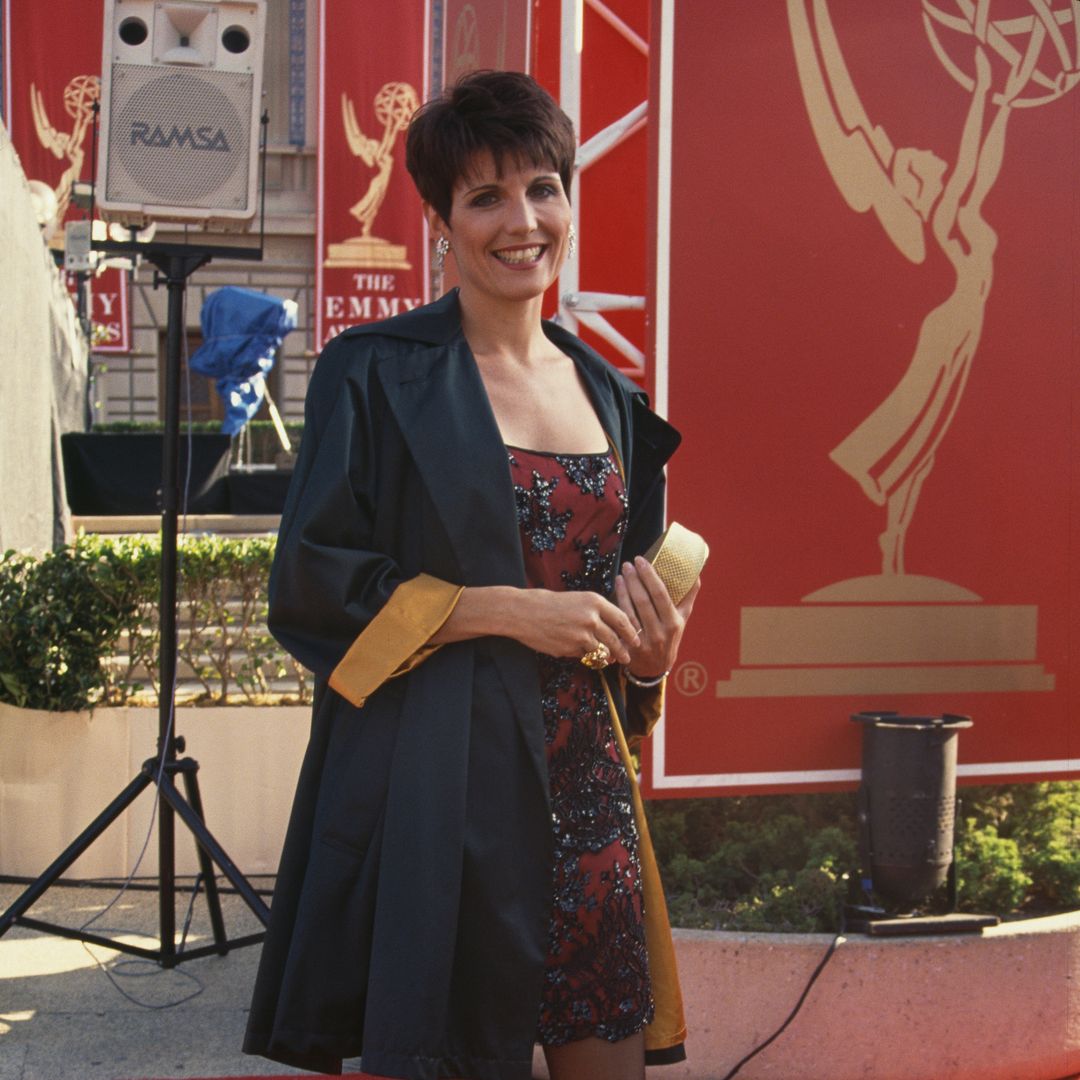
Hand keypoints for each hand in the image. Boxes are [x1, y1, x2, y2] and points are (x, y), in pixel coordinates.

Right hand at [509, 588, 639, 665]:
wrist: (523, 612)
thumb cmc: (548, 603)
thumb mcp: (577, 600)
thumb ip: (595, 613)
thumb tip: (612, 630)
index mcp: (594, 601)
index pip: (622, 619)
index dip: (631, 632)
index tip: (636, 640)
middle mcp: (591, 618)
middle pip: (614, 639)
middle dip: (622, 651)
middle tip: (627, 658)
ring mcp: (581, 635)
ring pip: (601, 651)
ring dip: (606, 657)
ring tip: (609, 661)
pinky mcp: (570, 648)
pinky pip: (583, 655)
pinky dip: (584, 656)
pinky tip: (580, 654)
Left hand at [614, 556, 700, 678]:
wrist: (655, 668)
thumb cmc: (670, 636)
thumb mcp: (683, 619)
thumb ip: (688, 596)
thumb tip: (695, 571)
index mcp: (674, 622)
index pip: (661, 595)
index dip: (650, 576)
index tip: (642, 560)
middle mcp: (660, 632)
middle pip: (644, 601)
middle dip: (635, 579)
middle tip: (629, 563)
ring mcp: (643, 641)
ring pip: (630, 610)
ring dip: (624, 589)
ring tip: (622, 572)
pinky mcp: (628, 647)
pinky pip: (621, 622)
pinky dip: (618, 603)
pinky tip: (616, 589)